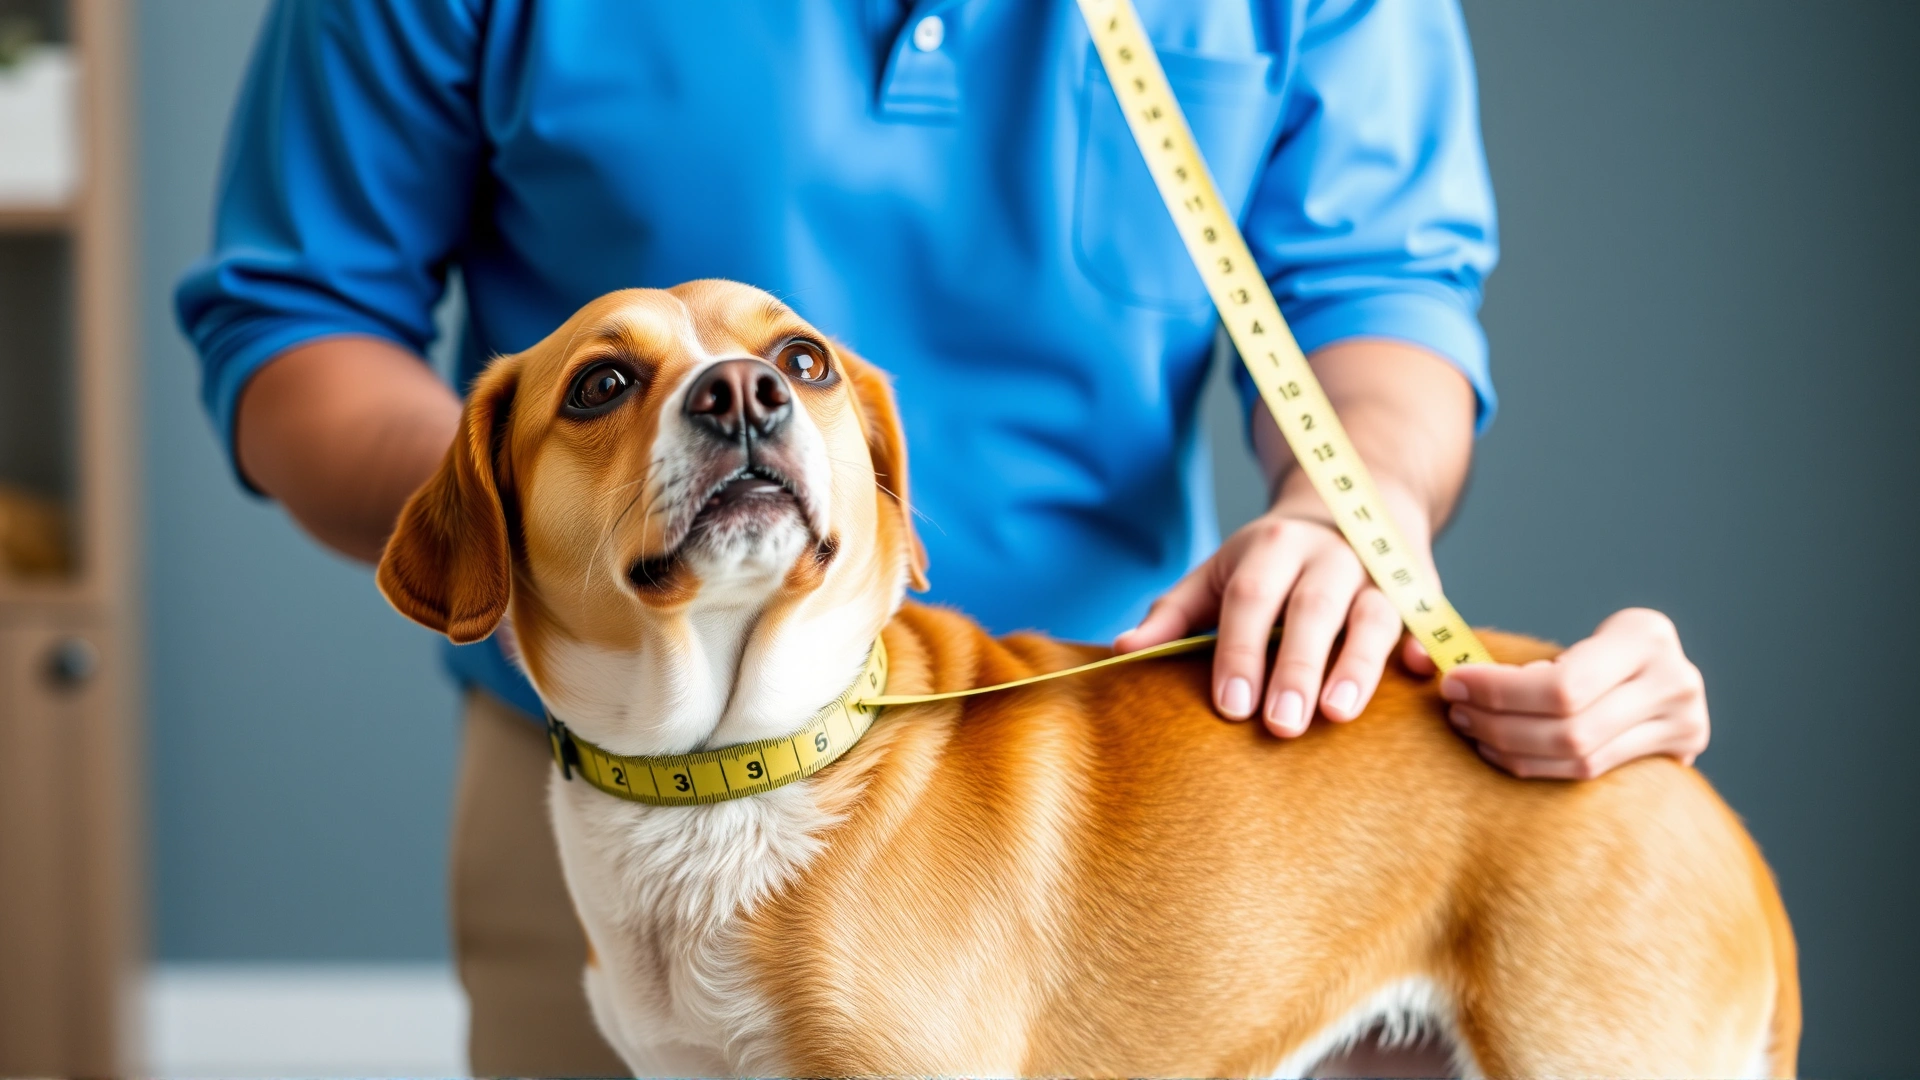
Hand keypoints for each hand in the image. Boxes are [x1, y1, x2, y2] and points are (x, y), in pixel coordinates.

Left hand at [1116, 486, 1435, 737]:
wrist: (1351, 500)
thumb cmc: (1269, 561)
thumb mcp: (1217, 574)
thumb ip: (1175, 614)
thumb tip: (1122, 650)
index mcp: (1272, 546)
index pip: (1252, 599)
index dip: (1240, 651)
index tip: (1230, 706)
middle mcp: (1329, 553)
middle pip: (1313, 609)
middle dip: (1297, 668)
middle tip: (1281, 725)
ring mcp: (1379, 568)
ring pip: (1374, 614)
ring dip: (1358, 665)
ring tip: (1338, 715)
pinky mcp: (1420, 585)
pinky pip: (1425, 615)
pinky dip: (1422, 642)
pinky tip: (1418, 675)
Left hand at [1439, 608, 1708, 779]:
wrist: (1662, 670)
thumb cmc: (1596, 648)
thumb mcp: (1573, 636)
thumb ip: (1510, 651)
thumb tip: (1418, 654)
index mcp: (1646, 637)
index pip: (1563, 685)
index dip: (1499, 691)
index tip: (1452, 683)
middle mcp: (1675, 682)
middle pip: (1568, 727)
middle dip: (1498, 722)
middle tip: (1455, 710)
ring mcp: (1684, 725)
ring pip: (1576, 758)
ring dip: (1510, 748)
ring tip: (1471, 728)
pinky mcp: (1676, 757)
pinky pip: (1588, 772)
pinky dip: (1535, 765)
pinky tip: (1501, 750)